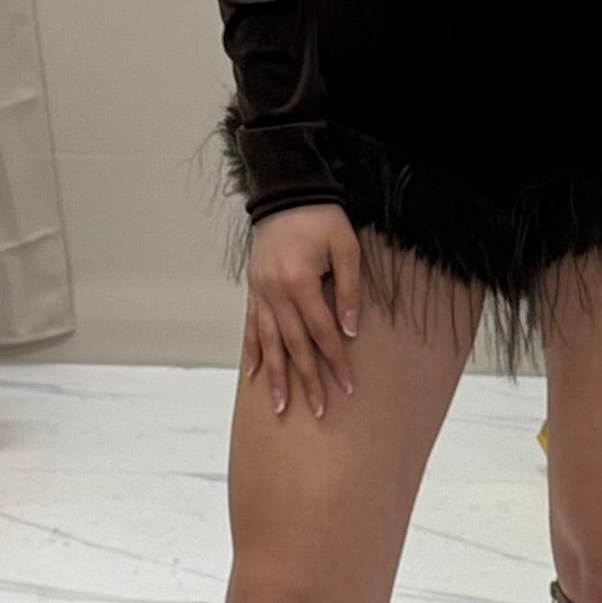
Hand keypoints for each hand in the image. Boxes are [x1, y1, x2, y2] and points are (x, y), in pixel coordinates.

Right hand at [242, 203, 360, 419]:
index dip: (336, 360)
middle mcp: (276, 292)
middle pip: (294, 345)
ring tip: (281, 406)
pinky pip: (252, 325)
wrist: (286, 192)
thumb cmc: (320, 217)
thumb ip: (349, 289)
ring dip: (276, 376)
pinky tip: (253, 374)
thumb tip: (349, 330)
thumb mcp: (345, 246)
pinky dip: (252, 350)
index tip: (348, 386)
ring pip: (269, 342)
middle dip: (308, 380)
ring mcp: (261, 292)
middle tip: (319, 410)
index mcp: (300, 282)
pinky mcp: (254, 288)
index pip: (322, 332)